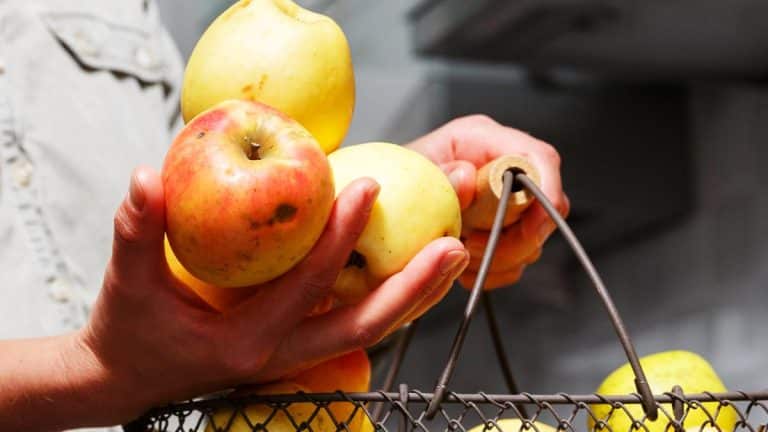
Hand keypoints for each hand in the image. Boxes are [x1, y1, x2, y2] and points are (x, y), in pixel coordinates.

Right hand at [67, 166, 466, 426]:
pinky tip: (407, 267)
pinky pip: (354, 324)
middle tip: (454, 246)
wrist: (127, 378)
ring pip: (368, 331)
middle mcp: (281, 355)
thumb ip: (134, 230)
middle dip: (413, 288)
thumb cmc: (128, 330)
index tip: (368, 185)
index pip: (306, 285)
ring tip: (451, 256)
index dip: (338, 236)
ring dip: (412, 297)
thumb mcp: (125, 283)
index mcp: (245, 341)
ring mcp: (294, 357)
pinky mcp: (298, 348)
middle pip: (364, 326)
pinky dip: (386, 298)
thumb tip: (146, 176)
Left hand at [407, 115, 568, 289]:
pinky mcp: (502, 229)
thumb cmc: (394, 180)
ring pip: (532, 240)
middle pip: (543, 207)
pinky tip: (463, 267)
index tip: (533, 225)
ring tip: (459, 252)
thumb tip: (466, 176)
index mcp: (482, 140)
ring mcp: (504, 201)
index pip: (537, 158)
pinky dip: (491, 271)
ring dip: (497, 257)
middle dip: (515, 238)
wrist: (382, 208)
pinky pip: (516, 261)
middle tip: (471, 245)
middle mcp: (500, 167)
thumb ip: (438, 174)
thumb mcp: (409, 174)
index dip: (546, 190)